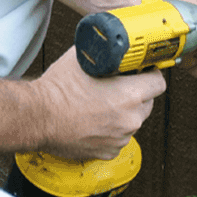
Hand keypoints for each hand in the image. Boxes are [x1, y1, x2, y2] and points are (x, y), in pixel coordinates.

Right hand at [33, 47, 166, 160]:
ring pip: (132, 122)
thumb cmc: (57, 90)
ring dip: (122, 114)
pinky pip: (118, 138)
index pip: (159, 83)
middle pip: (147, 104)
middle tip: (117, 88)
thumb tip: (110, 44)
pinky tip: (93, 122)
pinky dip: (110, 131)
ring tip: (100, 106)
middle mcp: (130, 119)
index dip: (149, 75)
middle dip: (136, 95)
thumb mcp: (83, 58)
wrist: (37, 117)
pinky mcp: (109, 152)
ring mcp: (120, 138)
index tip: (140, 73)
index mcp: (130, 95)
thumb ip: (104, 52)